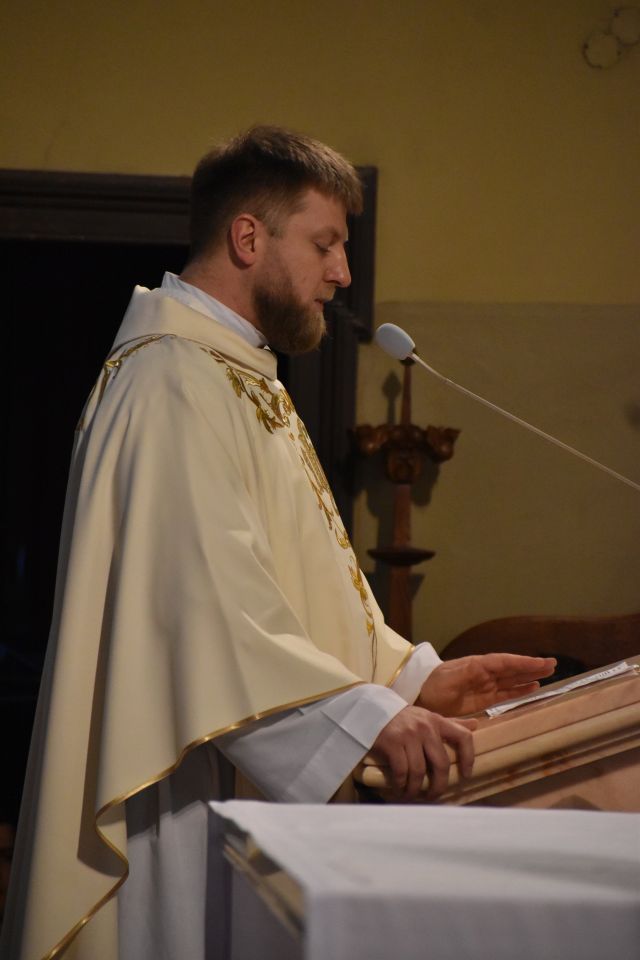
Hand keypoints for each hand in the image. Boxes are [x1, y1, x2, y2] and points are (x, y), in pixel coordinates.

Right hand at [369, 706, 476, 801]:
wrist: (373, 708)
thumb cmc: (404, 717)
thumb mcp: (428, 717)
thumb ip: (451, 722)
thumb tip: (476, 724)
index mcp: (437, 721)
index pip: (463, 736)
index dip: (469, 758)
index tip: (466, 775)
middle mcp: (425, 728)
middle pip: (441, 764)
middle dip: (439, 786)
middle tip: (434, 796)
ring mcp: (408, 735)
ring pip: (419, 771)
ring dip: (416, 789)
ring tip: (412, 796)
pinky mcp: (392, 743)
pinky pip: (401, 771)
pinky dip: (401, 784)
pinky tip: (400, 789)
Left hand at [418, 653, 556, 716]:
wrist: (417, 694)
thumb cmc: (432, 687)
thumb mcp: (448, 681)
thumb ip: (466, 679)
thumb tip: (485, 682)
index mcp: (477, 666)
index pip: (505, 662)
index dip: (524, 663)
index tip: (543, 662)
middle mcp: (484, 673)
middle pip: (512, 668)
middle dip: (532, 667)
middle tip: (553, 664)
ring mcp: (484, 685)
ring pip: (511, 679)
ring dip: (529, 677)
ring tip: (548, 674)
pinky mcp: (482, 698)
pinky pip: (505, 692)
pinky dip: (519, 689)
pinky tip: (531, 688)